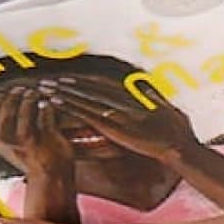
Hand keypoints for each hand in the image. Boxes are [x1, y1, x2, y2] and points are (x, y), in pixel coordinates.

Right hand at [0, 84, 68, 179]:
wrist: (50, 177)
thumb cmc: (29, 160)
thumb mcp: (5, 146)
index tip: (0, 93)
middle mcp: (9, 140)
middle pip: (7, 109)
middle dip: (13, 96)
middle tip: (19, 89)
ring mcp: (29, 139)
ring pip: (27, 109)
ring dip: (30, 98)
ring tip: (33, 93)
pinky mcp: (48, 136)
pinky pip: (46, 113)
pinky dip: (48, 105)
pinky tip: (47, 103)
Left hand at [47, 81, 202, 163]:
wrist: (178, 146)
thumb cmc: (176, 131)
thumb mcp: (166, 107)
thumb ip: (153, 95)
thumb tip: (146, 85)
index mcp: (132, 97)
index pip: (103, 85)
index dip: (85, 81)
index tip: (70, 77)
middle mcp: (121, 101)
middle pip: (89, 89)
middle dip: (69, 84)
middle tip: (50, 80)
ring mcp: (114, 112)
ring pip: (83, 98)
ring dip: (63, 92)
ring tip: (46, 88)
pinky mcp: (111, 126)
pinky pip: (84, 114)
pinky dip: (68, 106)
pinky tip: (54, 102)